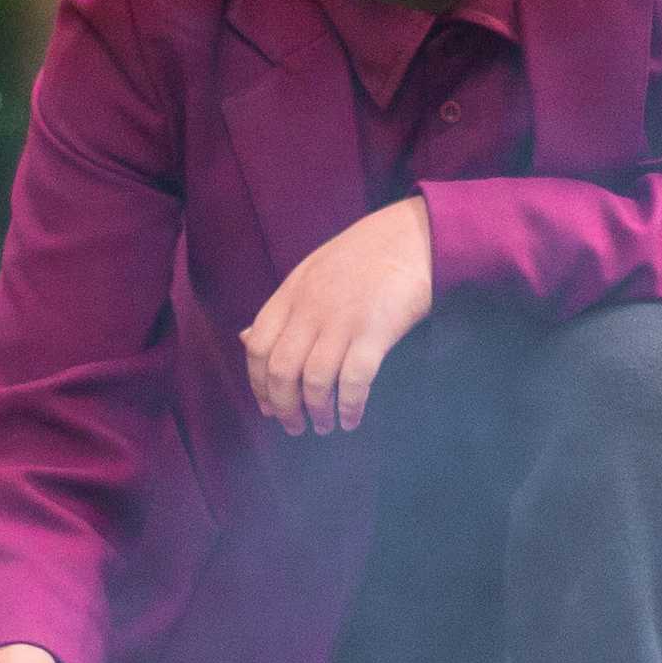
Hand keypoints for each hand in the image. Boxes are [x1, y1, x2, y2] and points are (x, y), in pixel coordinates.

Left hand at [242, 195, 436, 436]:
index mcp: (291, 292)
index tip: (268, 407)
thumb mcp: (311, 272)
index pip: (258, 347)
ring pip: (315, 381)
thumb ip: (282, 308)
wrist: (415, 235)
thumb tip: (246, 340)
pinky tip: (351, 419)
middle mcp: (311, 308)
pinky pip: (354, 380)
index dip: (258, 384)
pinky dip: (349, 407)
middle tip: (294, 426)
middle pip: (282, 371)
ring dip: (317, 413)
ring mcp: (343, 319)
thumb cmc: (365, 255)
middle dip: (284, 407)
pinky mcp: (376, 331)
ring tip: (324, 427)